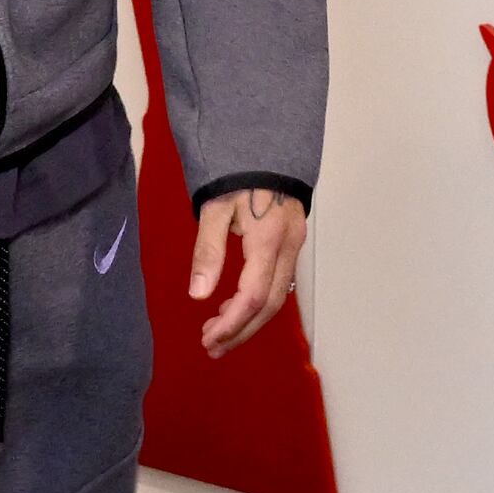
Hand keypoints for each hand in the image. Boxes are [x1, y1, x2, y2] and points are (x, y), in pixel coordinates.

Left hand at [187, 188, 308, 357]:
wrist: (268, 146)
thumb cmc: (237, 173)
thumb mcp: (214, 208)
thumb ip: (207, 251)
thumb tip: (198, 294)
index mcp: (268, 240)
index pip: (253, 296)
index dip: (232, 323)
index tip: (209, 339)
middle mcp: (288, 249)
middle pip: (269, 305)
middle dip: (240, 330)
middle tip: (211, 346)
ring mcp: (295, 247)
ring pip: (277, 297)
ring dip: (249, 320)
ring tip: (219, 334)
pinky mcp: (292, 244)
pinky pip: (278, 283)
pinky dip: (257, 302)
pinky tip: (235, 307)